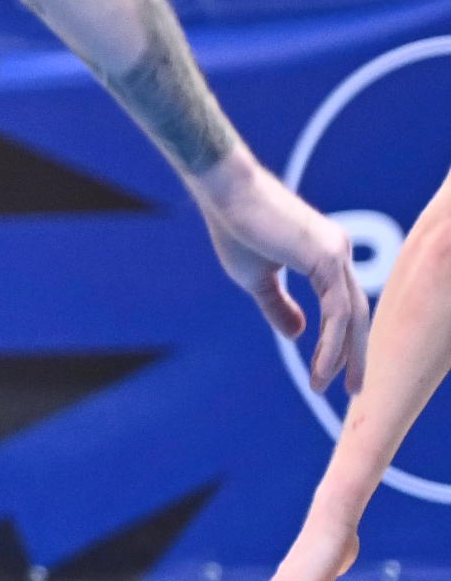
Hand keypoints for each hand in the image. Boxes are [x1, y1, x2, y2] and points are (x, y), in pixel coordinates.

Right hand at [195, 151, 369, 394]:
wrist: (224, 191)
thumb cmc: (234, 227)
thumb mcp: (254, 277)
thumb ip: (277, 305)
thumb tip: (297, 335)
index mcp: (325, 255)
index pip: (341, 306)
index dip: (338, 341)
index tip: (326, 372)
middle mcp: (339, 252)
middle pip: (356, 314)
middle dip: (355, 354)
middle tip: (351, 389)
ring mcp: (337, 253)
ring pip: (351, 316)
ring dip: (342, 356)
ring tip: (327, 385)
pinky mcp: (328, 257)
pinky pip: (337, 311)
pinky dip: (331, 343)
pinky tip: (321, 366)